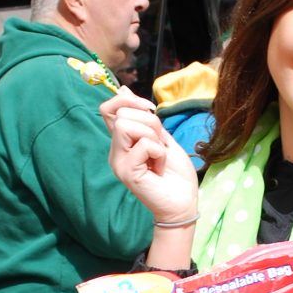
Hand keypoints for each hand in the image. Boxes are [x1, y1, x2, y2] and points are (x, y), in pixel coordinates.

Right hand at [100, 88, 199, 223]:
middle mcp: (116, 151)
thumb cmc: (175, 173)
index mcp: (122, 141)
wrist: (184, 201)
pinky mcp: (126, 172)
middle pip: (122, 114)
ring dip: (153, 137)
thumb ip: (144, 118)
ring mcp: (119, 162)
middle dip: (149, 122)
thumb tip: (123, 91)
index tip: (150, 109)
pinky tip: (159, 167)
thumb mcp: (161, 137)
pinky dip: (159, 152)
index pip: (108, 109)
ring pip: (127, 125)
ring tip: (159, 156)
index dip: (127, 101)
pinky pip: (143, 144)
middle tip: (160, 144)